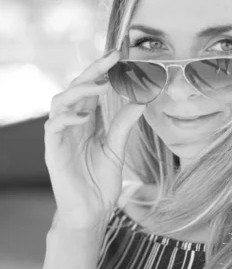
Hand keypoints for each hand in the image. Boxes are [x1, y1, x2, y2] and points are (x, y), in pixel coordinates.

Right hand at [44, 49, 145, 231]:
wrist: (91, 212)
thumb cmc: (101, 182)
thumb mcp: (117, 149)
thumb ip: (124, 125)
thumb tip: (141, 101)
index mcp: (88, 122)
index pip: (93, 89)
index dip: (104, 71)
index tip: (121, 56)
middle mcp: (72, 124)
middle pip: (77, 88)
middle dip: (94, 71)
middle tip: (113, 58)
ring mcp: (61, 136)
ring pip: (60, 101)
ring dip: (80, 90)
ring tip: (101, 84)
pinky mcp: (53, 150)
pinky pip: (53, 127)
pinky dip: (67, 118)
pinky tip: (84, 116)